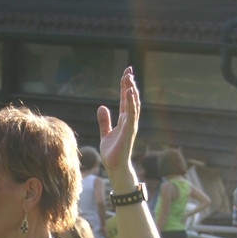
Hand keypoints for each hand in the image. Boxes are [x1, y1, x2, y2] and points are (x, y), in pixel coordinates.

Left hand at [97, 67, 139, 185]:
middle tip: (129, 69)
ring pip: (134, 104)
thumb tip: (102, 106)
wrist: (115, 168)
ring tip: (130, 77)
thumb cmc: (112, 154)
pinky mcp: (129, 131)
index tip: (126, 72)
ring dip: (132, 90)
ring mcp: (130, 125)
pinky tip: (130, 92)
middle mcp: (129, 121)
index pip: (126, 99)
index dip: (125, 86)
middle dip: (130, 84)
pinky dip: (132, 103)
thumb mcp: (105, 134)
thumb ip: (104, 121)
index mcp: (124, 120)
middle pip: (131, 98)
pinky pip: (132, 114)